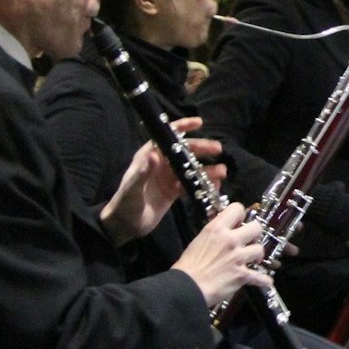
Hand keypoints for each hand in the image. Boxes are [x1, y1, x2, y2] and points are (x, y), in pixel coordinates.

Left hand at [98, 117, 220, 244]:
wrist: (126, 226)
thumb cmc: (125, 204)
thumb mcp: (133, 188)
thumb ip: (143, 172)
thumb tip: (155, 154)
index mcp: (149, 157)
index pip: (167, 137)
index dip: (182, 127)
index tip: (199, 123)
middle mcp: (161, 164)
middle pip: (184, 152)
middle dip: (202, 148)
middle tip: (218, 149)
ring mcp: (169, 178)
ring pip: (191, 168)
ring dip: (207, 168)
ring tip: (222, 171)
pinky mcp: (174, 191)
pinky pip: (192, 185)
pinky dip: (204, 184)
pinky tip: (215, 185)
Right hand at [174, 202, 271, 308]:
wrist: (187, 287)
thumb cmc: (188, 265)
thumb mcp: (199, 240)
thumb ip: (214, 234)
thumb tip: (223, 232)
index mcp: (217, 229)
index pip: (237, 209)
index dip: (240, 215)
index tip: (240, 222)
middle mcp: (230, 240)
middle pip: (256, 227)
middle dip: (255, 233)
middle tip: (250, 240)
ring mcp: (238, 257)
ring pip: (260, 249)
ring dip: (257, 255)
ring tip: (254, 260)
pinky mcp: (242, 275)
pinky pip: (260, 277)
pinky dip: (263, 281)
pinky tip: (266, 282)